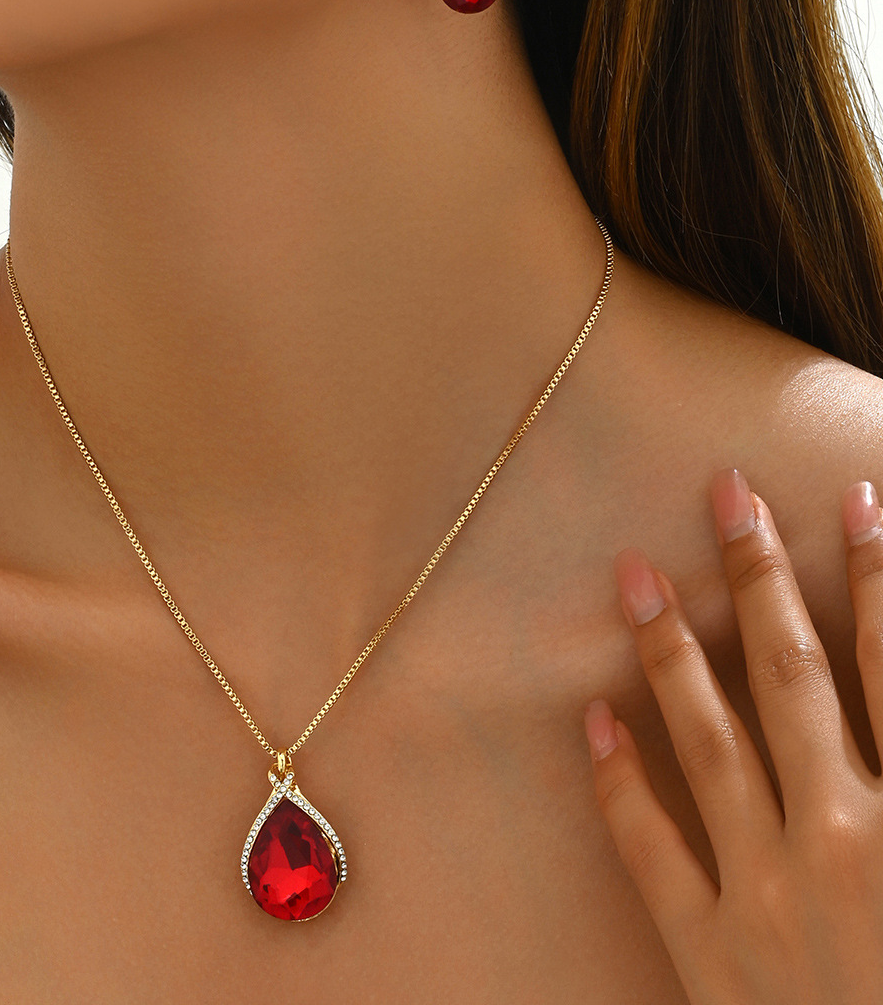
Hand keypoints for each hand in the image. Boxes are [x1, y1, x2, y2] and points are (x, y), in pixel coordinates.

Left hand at [584, 467, 882, 1003]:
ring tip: (631, 571)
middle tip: (724, 492)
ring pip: (711, 739)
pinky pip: (651, 849)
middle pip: (798, 677)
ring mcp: (767, 897)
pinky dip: (619, 781)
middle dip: (761, 576)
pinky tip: (592, 715)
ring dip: (671, 648)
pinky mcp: (709, 956)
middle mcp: (849, 843)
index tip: (855, 499)